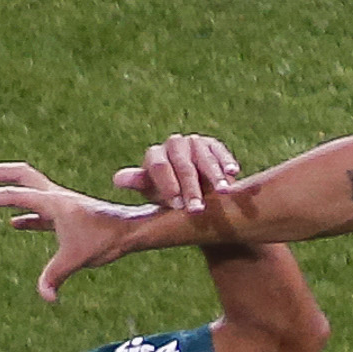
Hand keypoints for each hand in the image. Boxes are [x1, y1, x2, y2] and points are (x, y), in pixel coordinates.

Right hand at [0, 162, 155, 303]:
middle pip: (18, 174)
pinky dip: (24, 214)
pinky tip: (14, 224)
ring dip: (7, 191)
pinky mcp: (67, 215)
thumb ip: (55, 276)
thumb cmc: (106, 239)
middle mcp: (54, 196)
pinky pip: (38, 210)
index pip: (11, 195)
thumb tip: (46, 298)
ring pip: (28, 188)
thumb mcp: (77, 259)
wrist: (131, 230)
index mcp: (51, 202)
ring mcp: (60, 204)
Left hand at [111, 133, 244, 215]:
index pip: (159, 167)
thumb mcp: (153, 192)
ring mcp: (194, 142)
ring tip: (223, 192)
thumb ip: (139, 183)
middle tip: (197, 209)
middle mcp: (173, 144)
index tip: (176, 205)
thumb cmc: (168, 194)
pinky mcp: (213, 144)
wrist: (191, 189)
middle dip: (191, 188)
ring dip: (214, 175)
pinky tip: (234, 172)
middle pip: (182, 165)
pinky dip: (226, 161)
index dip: (168, 185)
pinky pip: (220, 151)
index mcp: (154, 156)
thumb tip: (118, 179)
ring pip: (203, 158)